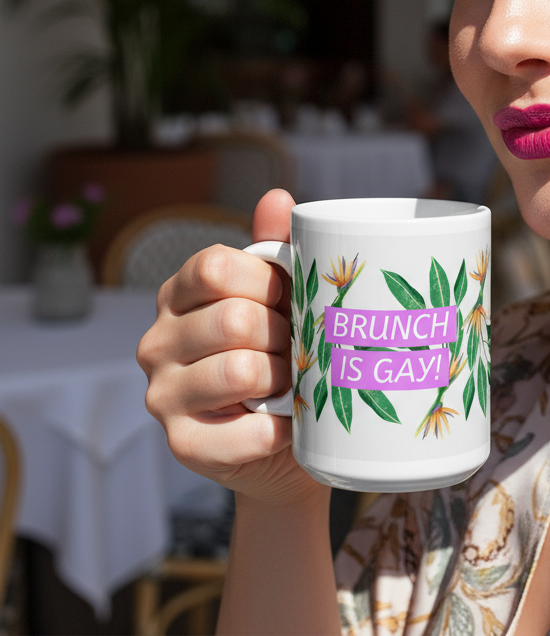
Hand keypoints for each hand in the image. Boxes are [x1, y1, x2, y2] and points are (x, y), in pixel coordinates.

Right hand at [137, 189, 322, 504]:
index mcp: (180, 294)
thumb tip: (277, 197)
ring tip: (291, 382)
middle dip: (284, 334)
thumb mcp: (281, 295)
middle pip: (234, 319)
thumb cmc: (282, 351)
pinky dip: (278, 428)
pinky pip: (243, 431)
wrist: (289, 436)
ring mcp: (162, 394)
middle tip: (300, 347)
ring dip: (283, 378)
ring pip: (240, 370)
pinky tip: (286, 422)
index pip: (216, 266)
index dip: (266, 280)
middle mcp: (157, 341)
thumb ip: (276, 246)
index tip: (290, 297)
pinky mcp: (182, 444)